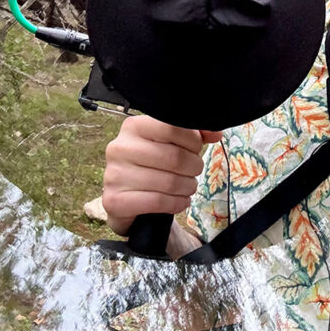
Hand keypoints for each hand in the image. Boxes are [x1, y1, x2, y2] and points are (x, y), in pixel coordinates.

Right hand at [102, 115, 221, 236]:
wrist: (129, 200)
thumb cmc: (154, 166)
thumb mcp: (173, 144)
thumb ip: (195, 134)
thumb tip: (215, 133)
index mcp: (133, 126)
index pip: (172, 127)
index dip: (192, 141)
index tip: (195, 150)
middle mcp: (119, 147)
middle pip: (174, 157)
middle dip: (194, 167)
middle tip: (194, 172)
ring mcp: (114, 175)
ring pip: (169, 182)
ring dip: (188, 187)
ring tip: (188, 187)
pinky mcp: (114, 201)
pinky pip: (158, 202)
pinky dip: (177, 203)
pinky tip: (180, 201)